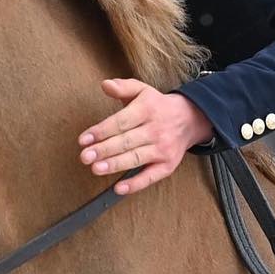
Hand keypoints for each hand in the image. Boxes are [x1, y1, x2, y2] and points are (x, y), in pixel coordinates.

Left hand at [78, 78, 214, 195]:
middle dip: (104, 150)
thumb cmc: (157, 106)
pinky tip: (119, 188)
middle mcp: (156, 130)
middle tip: (85, 156)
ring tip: (96, 168)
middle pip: (126, 141)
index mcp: (147, 110)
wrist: (190, 119)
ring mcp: (163, 149)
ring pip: (136, 158)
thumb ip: (123, 87)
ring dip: (115, 165)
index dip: (101, 131)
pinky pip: (151, 177)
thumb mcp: (142, 90)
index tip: (84, 139)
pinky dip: (135, 184)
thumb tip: (105, 85)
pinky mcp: (167, 165)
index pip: (121, 122)